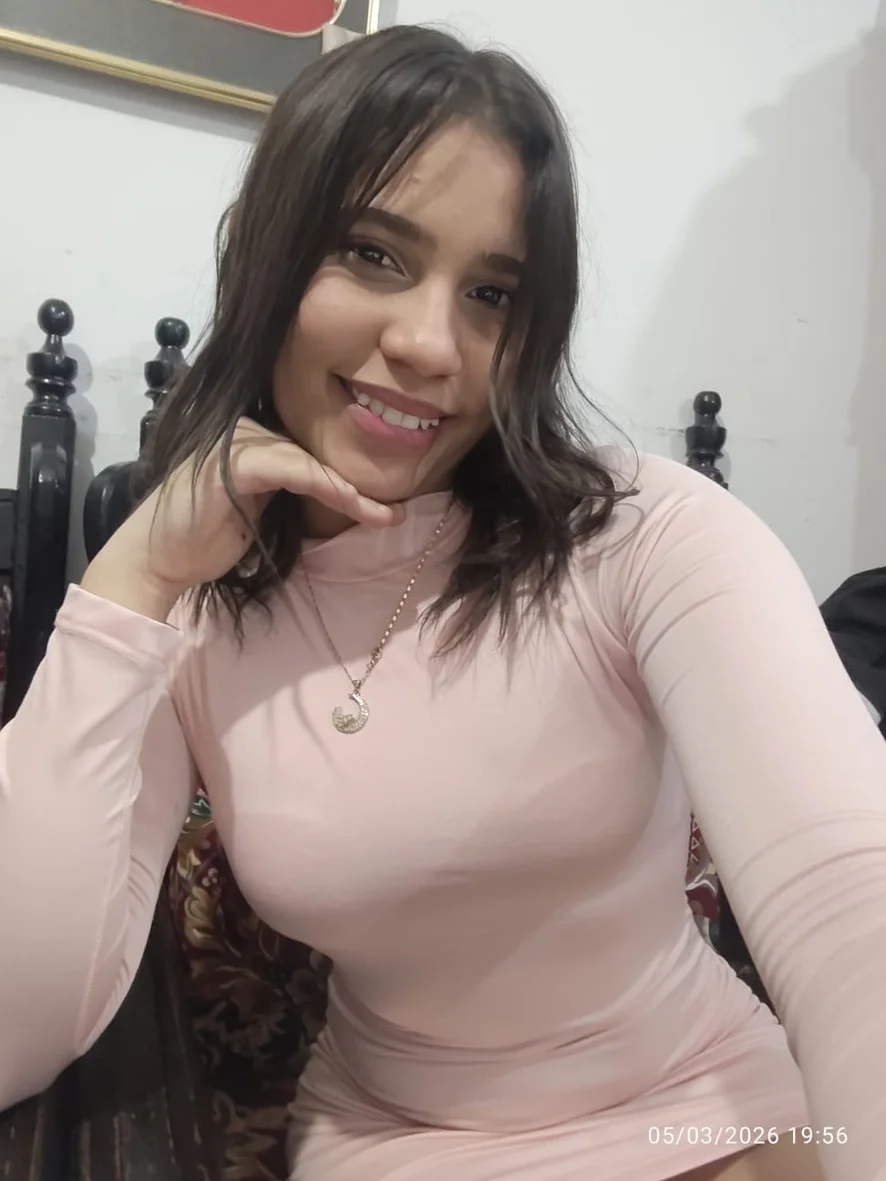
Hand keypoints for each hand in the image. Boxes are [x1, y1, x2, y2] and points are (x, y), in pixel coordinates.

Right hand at [83, 418, 401, 614]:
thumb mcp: (260, 510)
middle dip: (358, 484)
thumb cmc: (206, 540)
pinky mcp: (233, 461)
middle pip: (315, 452)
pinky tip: (356, 504)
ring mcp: (237, 441)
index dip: (349, 478)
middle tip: (396, 513)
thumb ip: (290, 491)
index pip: (311, 453)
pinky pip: (293, 468)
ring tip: (386, 515)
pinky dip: (327, 486)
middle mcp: (245, 430)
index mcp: (253, 439)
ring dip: (352, 491)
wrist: (158, 561)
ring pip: (310, 460)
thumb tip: (339, 491)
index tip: (387, 508)